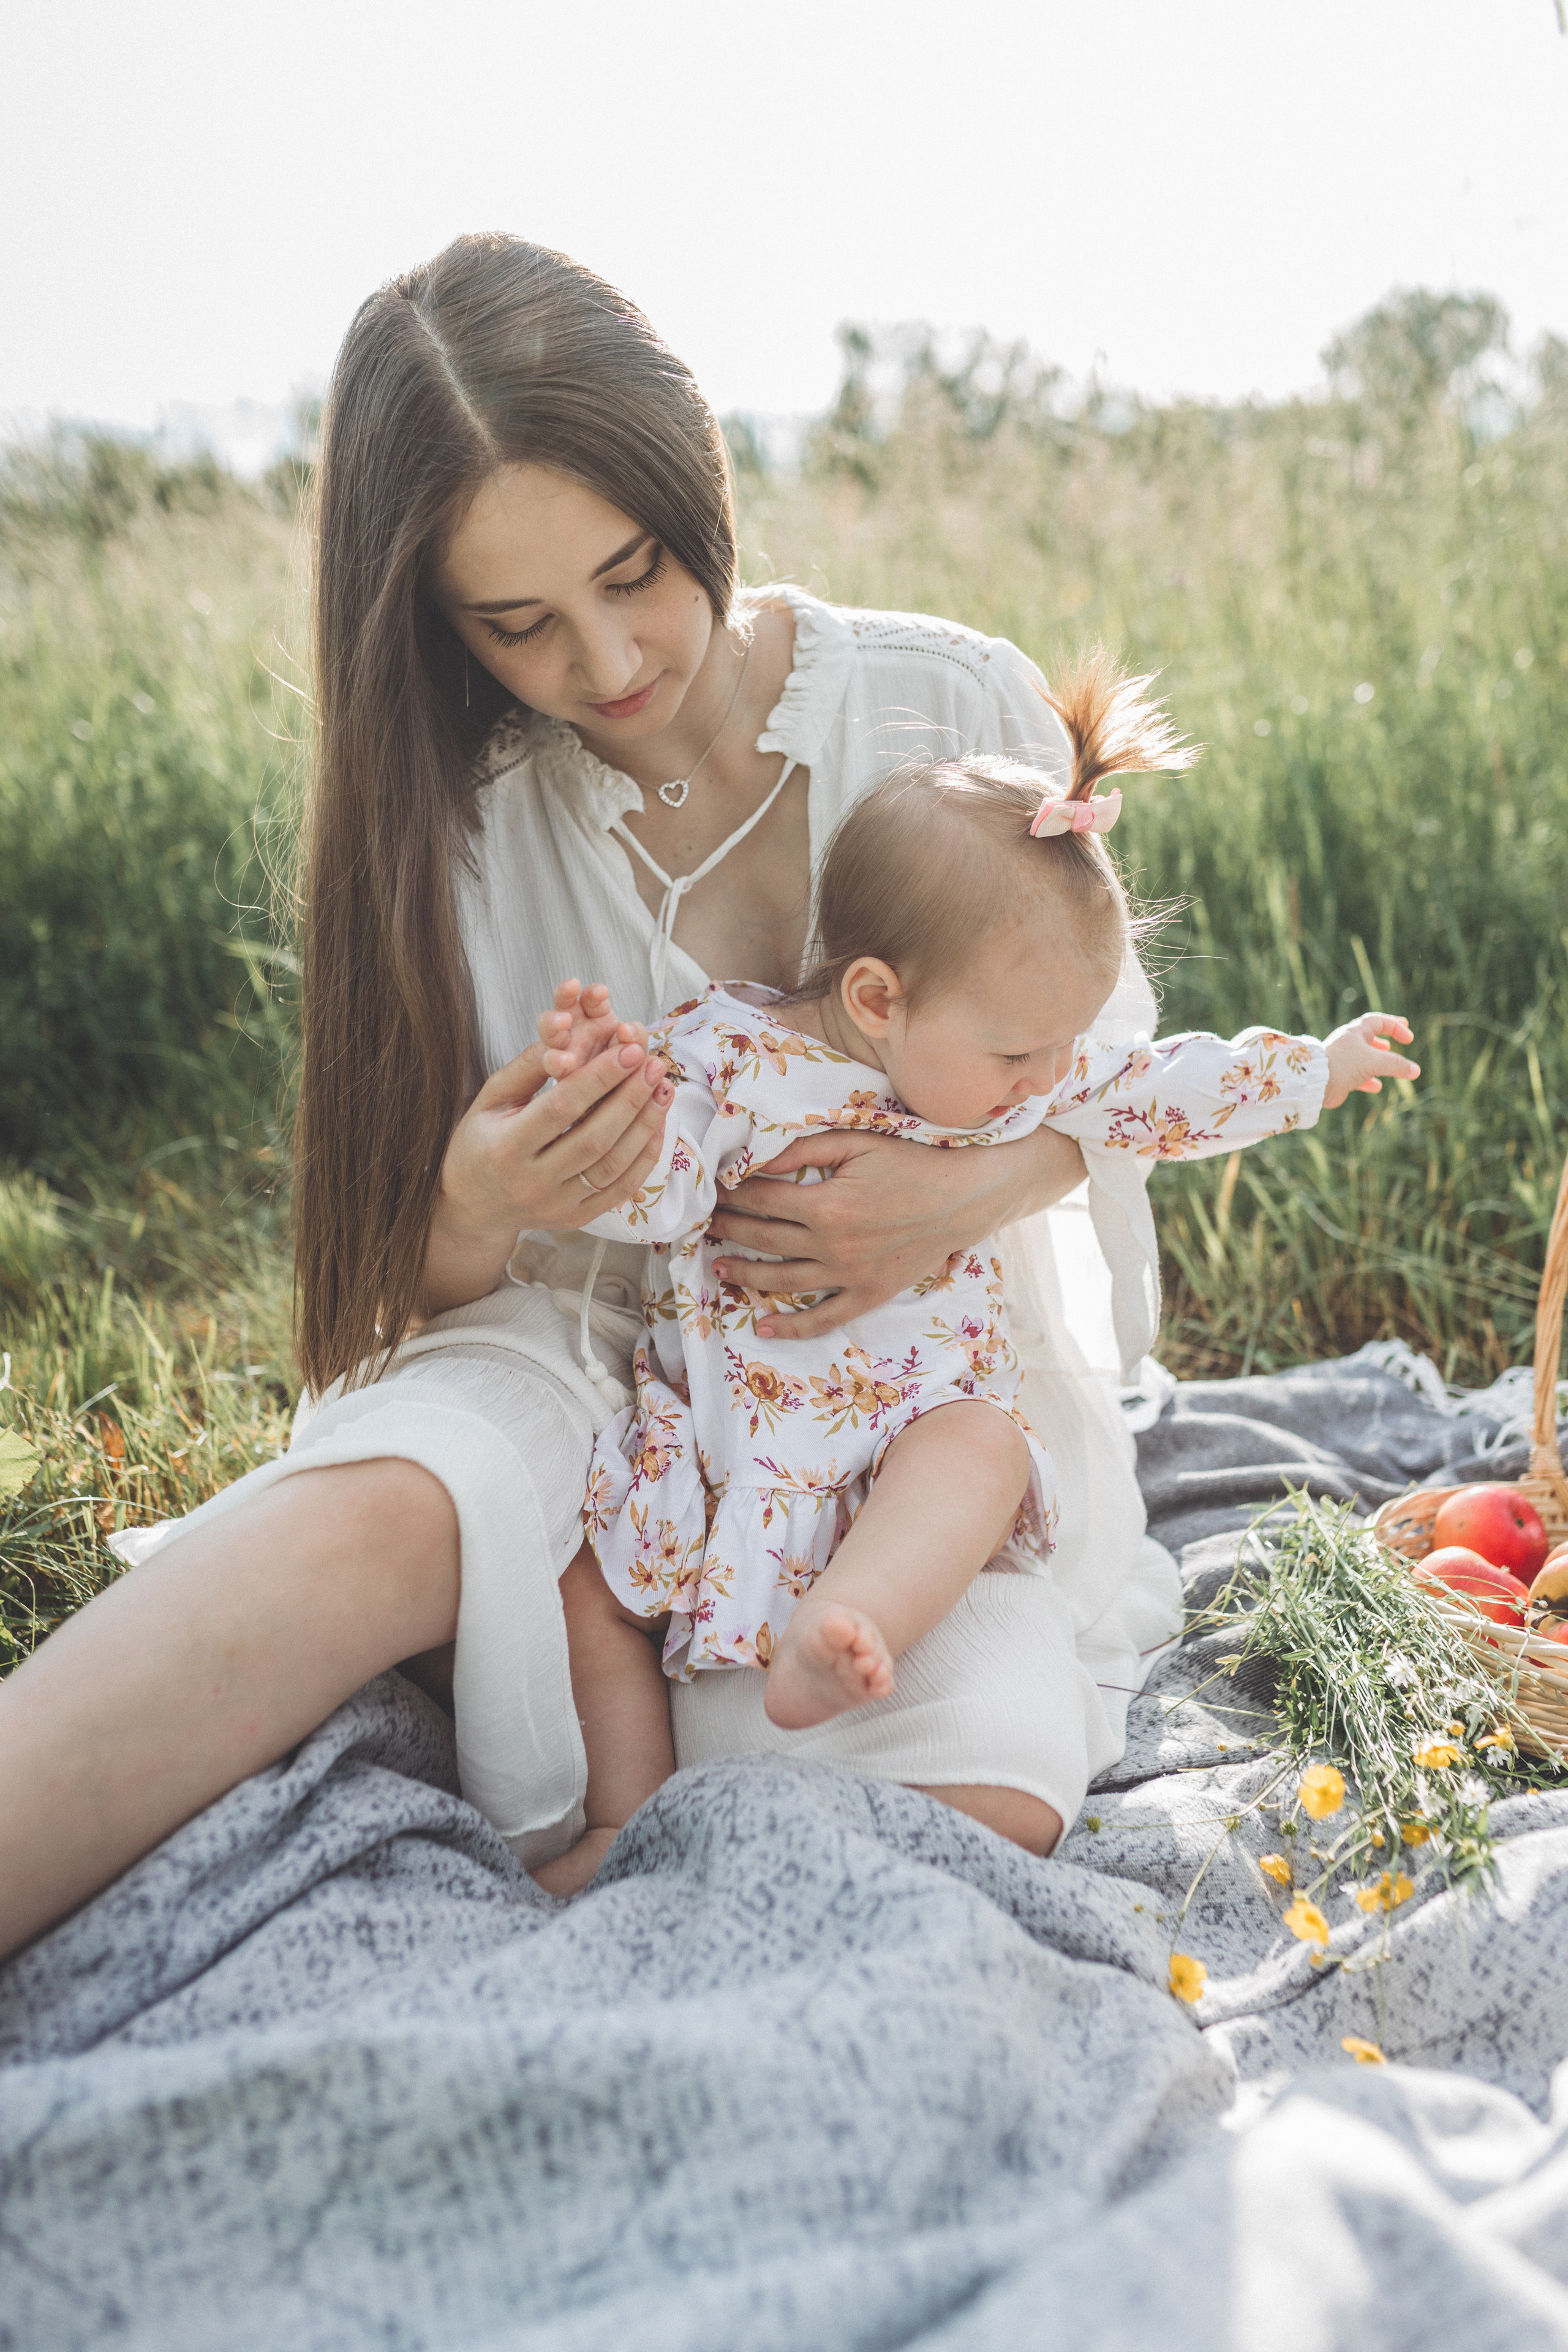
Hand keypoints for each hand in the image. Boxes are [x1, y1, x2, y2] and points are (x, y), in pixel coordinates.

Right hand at [422, 980, 673, 1313]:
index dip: (599, 1078)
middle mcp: (532, 1182)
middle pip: (593, 1139)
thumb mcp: (489, 1100)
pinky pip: (620, 1190)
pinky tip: (657, 1126)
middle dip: (630, 1099)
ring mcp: (556, 1205)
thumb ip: (526, 1068)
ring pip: (612, 1167)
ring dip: (644, 1126)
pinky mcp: (576, 1219)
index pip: (560, 1109)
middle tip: (655, 1064)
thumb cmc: (479, 1143)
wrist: (472, 1207)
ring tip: (664, 1090)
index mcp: (506, 1147)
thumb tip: (567, 1034)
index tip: (629, 1050)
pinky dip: (644, 1158)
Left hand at [707, 1123, 1085, 1340]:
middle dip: (729, 1228)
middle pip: (764, 1239)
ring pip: (782, 1280)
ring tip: (717, 1266)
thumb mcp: (857, 1143)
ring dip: (744, 1274)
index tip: (713, 1187)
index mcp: (826, 1204)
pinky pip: (824, 1317)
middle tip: (704, 1222)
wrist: (965, 1197)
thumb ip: (805, 1149)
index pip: (762, 1199)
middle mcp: (832, 1246)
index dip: (733, 1192)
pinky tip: (762, 1327)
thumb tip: (757, 1158)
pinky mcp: (869, 1294)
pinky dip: (791, 1326)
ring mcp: (849, 1275)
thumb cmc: (912, 1162)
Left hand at [1322, 1012, 1419, 1107]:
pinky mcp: (1340, 1076)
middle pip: (1371, 1036)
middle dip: (1387, 1037)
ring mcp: (1345, 1059)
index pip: (1379, 1021)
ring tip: (1390, 1063)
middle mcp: (1349, 1043)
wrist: (1314, 1083)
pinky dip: (1369, 1080)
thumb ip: (1396, 1064)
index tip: (1409, 1038)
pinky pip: (1358, 1076)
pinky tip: (1377, 1087)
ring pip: (1365, 1057)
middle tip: (1403, 1039)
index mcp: (1355, 1032)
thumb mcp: (1374, 1061)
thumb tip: (1416, 1070)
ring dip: (1379, 1060)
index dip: (1396, 1026)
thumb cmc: (1342, 1064)